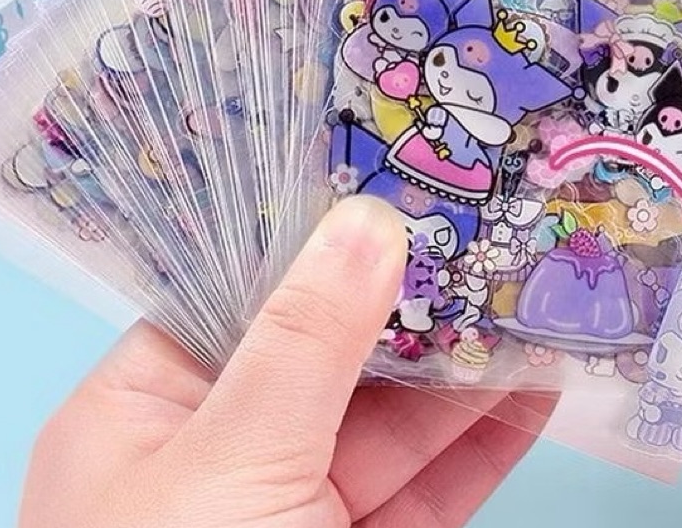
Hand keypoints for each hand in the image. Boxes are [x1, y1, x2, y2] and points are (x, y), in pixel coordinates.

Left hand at [21, 196, 551, 526]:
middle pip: (330, 349)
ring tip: (535, 293)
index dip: (316, 241)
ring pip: (394, 417)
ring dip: (468, 364)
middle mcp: (221, 448)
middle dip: (414, 298)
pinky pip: (432, 483)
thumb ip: (302, 342)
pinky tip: (535, 386)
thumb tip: (365, 222)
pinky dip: (485, 438)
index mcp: (145, 408)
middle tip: (491, 231)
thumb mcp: (229, 462)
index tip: (396, 185)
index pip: (238, 294)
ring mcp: (298, 505)